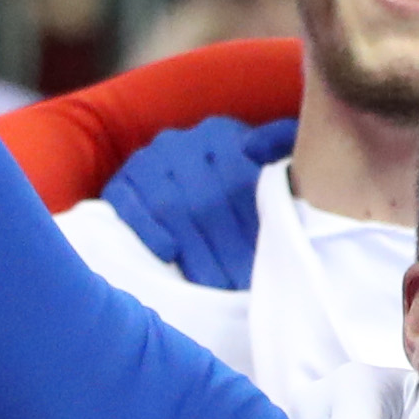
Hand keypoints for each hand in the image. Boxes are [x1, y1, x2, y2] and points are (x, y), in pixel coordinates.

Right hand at [107, 111, 295, 292]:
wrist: (178, 170)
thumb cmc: (234, 175)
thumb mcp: (264, 155)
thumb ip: (280, 151)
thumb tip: (297, 164)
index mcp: (219, 134)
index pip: (238, 180)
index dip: (253, 223)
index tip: (269, 258)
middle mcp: (180, 143)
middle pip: (205, 199)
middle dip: (226, 247)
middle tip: (242, 284)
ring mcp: (147, 161)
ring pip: (169, 206)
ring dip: (193, 249)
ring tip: (214, 284)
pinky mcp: (121, 182)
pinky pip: (127, 204)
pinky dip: (147, 230)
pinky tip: (169, 255)